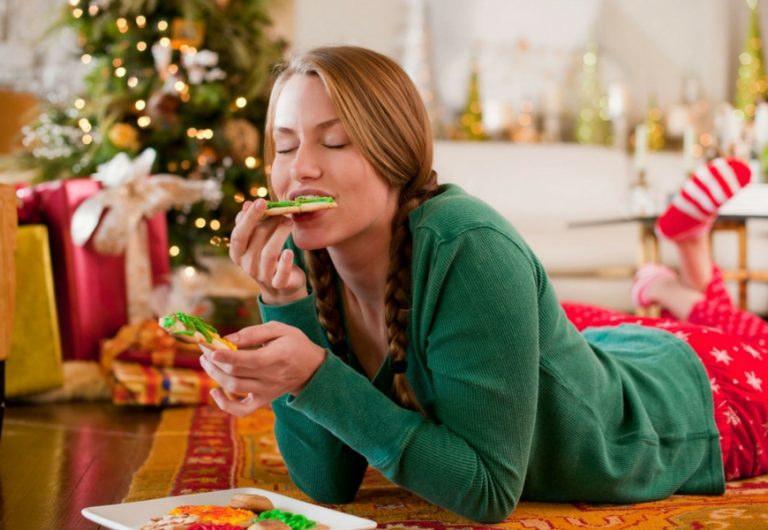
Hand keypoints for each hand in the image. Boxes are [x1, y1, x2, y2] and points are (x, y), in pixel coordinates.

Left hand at [199, 321, 326, 415]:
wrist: (312, 369)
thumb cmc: (294, 344)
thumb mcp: (280, 329)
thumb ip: (253, 333)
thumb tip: (227, 339)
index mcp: (277, 357)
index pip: (248, 360)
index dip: (226, 356)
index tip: (209, 347)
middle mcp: (271, 377)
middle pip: (235, 373)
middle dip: (214, 360)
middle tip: (204, 347)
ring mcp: (266, 391)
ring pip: (234, 387)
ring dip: (214, 374)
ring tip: (205, 360)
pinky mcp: (263, 400)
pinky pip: (242, 410)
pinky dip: (225, 405)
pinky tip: (215, 392)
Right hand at [229, 199, 307, 304]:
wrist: (281, 286)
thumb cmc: (267, 255)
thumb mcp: (257, 239)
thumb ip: (252, 223)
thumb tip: (247, 204)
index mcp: (238, 253)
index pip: (239, 234)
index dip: (249, 218)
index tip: (261, 201)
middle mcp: (247, 265)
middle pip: (256, 239)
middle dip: (269, 222)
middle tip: (283, 210)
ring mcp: (262, 276)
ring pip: (269, 253)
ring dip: (280, 234)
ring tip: (289, 221)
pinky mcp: (279, 284)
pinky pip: (281, 274)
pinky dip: (285, 263)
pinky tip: (289, 252)